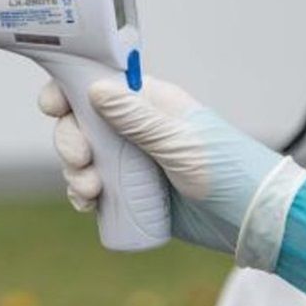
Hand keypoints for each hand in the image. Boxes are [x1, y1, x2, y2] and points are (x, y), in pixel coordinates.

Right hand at [38, 77, 286, 253]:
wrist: (252, 220)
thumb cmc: (227, 173)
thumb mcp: (180, 144)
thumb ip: (138, 119)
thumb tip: (95, 88)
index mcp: (149, 103)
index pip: (98, 85)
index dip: (69, 90)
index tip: (53, 106)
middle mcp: (135, 128)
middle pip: (81, 123)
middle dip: (70, 141)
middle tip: (81, 161)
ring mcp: (132, 161)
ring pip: (84, 157)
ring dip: (74, 171)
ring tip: (89, 191)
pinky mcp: (131, 193)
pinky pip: (94, 187)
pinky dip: (82, 194)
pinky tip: (88, 204)